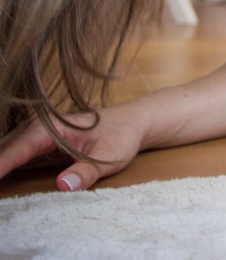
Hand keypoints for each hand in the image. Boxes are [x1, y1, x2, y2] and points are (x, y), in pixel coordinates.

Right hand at [0, 106, 143, 191]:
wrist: (130, 122)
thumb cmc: (120, 136)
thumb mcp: (110, 156)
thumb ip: (87, 171)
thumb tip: (64, 185)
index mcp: (51, 127)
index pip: (16, 149)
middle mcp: (36, 128)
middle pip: (2, 149)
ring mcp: (32, 136)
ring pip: (2, 151)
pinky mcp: (32, 145)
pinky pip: (8, 156)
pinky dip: (0, 166)